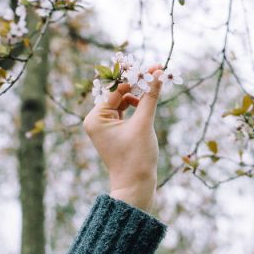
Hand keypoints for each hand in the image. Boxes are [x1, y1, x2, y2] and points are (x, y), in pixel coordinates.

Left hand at [83, 65, 162, 211]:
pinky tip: (147, 102)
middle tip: (156, 71)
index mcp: (96, 118)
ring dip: (138, 93)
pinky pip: (125, 111)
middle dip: (137, 83)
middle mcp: (97, 120)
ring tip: (154, 85)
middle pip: (118, 93)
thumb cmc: (137, 157)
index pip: (116, 89)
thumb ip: (150, 97)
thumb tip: (157, 75)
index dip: (136, 77)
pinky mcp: (115, 130)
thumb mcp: (144, 124)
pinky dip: (136, 105)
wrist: (136, 186)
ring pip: (123, 101)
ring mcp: (105, 125)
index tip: (154, 67)